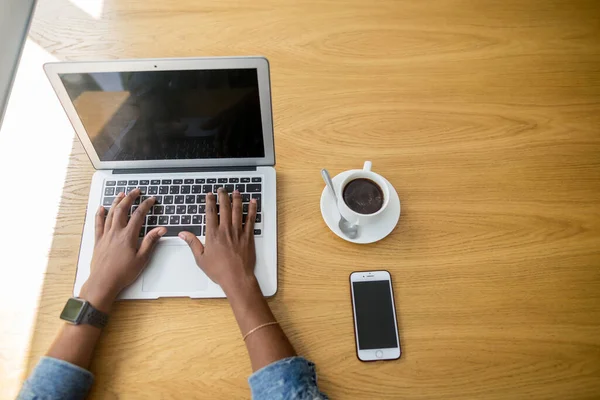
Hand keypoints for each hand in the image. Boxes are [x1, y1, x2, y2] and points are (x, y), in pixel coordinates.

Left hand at [80, 189, 165, 311]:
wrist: (103, 282)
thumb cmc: (123, 273)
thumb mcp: (142, 259)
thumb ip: (150, 242)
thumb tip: (160, 229)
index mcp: (128, 236)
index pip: (138, 215)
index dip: (146, 205)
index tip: (151, 199)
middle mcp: (115, 232)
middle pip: (122, 209)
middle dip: (130, 198)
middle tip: (136, 191)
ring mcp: (105, 235)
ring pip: (110, 213)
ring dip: (116, 202)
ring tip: (121, 194)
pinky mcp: (98, 241)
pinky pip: (98, 224)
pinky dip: (100, 214)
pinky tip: (101, 208)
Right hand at [178, 189, 257, 292]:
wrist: (237, 277)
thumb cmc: (219, 270)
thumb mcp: (200, 258)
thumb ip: (192, 243)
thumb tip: (182, 233)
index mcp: (213, 234)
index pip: (210, 212)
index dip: (209, 201)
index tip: (209, 195)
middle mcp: (225, 230)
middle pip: (224, 207)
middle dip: (223, 196)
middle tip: (222, 189)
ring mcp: (238, 232)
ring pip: (238, 210)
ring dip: (236, 199)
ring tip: (236, 192)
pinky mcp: (248, 236)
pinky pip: (251, 219)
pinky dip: (252, 209)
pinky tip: (253, 202)